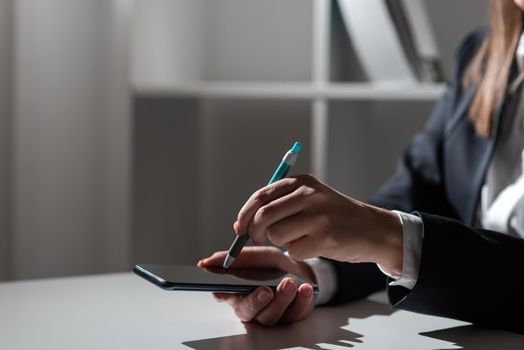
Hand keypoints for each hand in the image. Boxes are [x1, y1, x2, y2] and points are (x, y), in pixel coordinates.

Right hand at [198, 246, 316, 325]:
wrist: (301, 269)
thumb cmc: (273, 265)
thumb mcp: (256, 256)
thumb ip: (235, 258)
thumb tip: (206, 261)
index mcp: (237, 292)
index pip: (223, 296)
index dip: (222, 294)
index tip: (222, 287)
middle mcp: (252, 307)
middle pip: (248, 312)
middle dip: (256, 302)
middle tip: (265, 291)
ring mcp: (273, 314)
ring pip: (272, 316)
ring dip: (281, 300)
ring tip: (289, 283)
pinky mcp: (293, 316)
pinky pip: (297, 313)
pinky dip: (303, 300)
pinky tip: (306, 288)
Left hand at [234, 174, 402, 274]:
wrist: (373, 229)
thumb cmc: (334, 217)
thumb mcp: (310, 198)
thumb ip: (280, 204)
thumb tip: (243, 222)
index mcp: (301, 182)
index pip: (260, 196)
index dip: (245, 214)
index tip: (240, 228)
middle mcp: (309, 195)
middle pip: (263, 216)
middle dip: (254, 232)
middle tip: (259, 239)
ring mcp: (318, 216)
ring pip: (276, 235)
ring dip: (281, 243)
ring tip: (298, 239)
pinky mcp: (325, 237)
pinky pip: (294, 251)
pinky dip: (298, 254)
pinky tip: (314, 246)